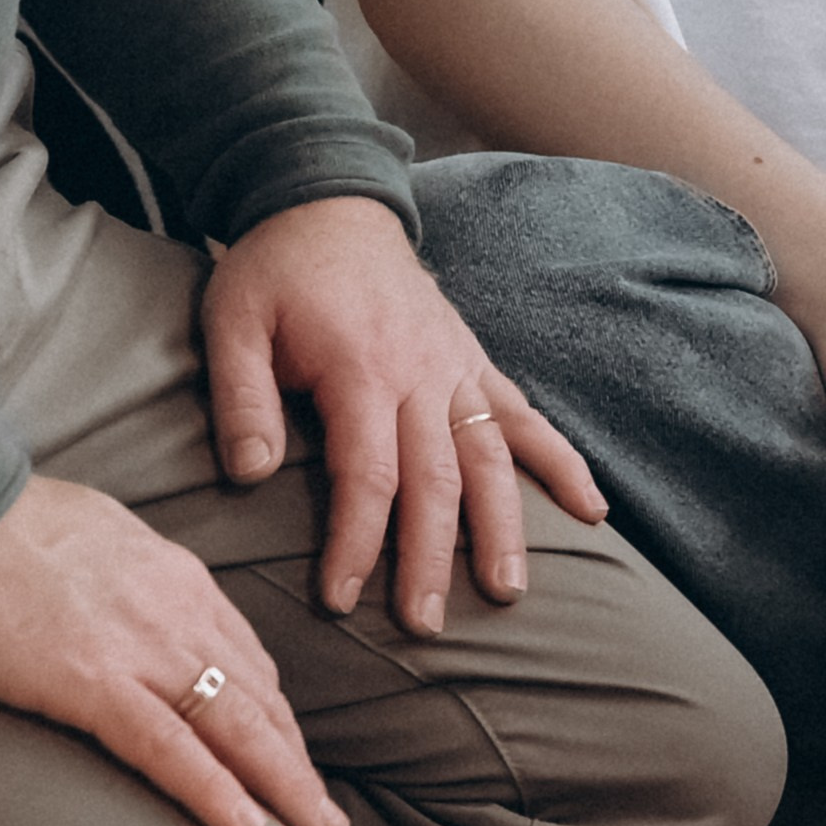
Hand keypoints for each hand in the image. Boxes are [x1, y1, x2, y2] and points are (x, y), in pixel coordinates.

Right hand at [0, 470, 345, 825]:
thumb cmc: (6, 524)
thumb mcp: (101, 537)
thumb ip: (134, 577)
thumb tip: (140, 599)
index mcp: (177, 579)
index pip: (246, 660)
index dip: (275, 719)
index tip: (291, 762)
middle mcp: (178, 612)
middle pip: (258, 700)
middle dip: (298, 764)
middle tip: (327, 822)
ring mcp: (140, 647)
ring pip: (235, 727)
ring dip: (284, 786)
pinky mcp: (91, 680)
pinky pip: (168, 746)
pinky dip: (213, 789)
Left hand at [202, 194, 605, 632]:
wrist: (329, 200)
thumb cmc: (274, 269)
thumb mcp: (233, 321)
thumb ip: (241, 398)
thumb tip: (247, 475)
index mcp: (359, 368)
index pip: (366, 474)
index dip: (357, 543)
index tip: (342, 601)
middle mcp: (421, 373)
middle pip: (436, 480)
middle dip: (432, 558)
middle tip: (424, 625)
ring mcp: (456, 368)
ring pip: (490, 458)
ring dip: (503, 527)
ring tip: (508, 591)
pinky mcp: (474, 362)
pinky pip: (526, 417)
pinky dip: (561, 463)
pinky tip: (592, 510)